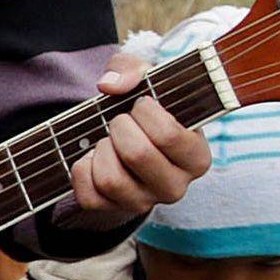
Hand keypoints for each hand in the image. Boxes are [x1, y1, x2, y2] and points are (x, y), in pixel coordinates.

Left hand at [63, 52, 214, 219]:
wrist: (124, 140)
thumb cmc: (142, 109)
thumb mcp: (144, 79)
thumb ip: (132, 68)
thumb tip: (110, 86)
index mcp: (197, 158)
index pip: (169, 136)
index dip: (146, 112)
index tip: (142, 104)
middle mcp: (176, 187)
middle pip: (138, 155)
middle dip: (119, 127)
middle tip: (120, 121)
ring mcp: (145, 202)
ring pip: (111, 179)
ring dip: (102, 149)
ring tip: (108, 140)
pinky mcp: (113, 210)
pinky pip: (88, 194)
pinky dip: (82, 169)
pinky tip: (93, 158)